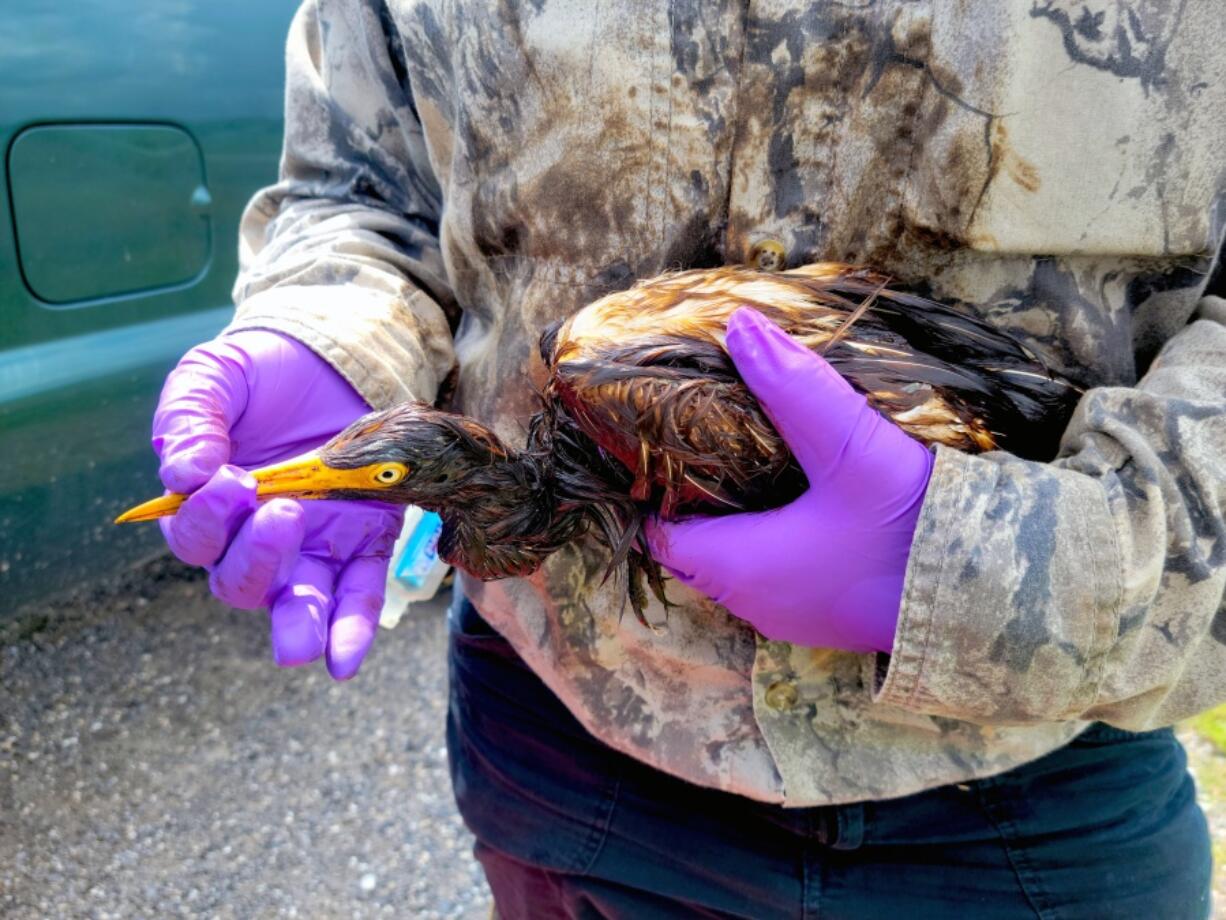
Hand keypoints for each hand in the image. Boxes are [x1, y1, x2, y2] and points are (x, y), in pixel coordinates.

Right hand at [152, 330, 403, 678]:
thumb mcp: (213, 378)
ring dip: (298, 625)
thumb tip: (182, 474)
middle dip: (256, 559)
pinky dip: (351, 629)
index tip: (230, 478)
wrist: (330, 356)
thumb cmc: (258, 374)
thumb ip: (190, 419)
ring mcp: (312, 545)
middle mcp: (255, 538)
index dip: (208, 517)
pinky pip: (357, 594)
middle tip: (281, 513)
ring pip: (296, 602)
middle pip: (240, 580)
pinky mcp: (363, 540)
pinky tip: (344, 661)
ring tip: (301, 644)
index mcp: (210, 507)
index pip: (197, 536)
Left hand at [645, 308, 933, 653]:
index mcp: (741, 567)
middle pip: (695, 546)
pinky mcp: (829, 615)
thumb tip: (739, 327)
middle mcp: (755, 603)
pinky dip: (769, 536)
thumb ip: (794, 387)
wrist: (1001, 596)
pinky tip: (794, 495)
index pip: (659, 533)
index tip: (657, 439)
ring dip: (732, 517)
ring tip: (740, 455)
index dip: (651, 487)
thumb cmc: (915, 530)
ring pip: (736, 562)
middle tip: (697, 436)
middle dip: (690, 496)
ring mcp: (793, 616)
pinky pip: (775, 574)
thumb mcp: (852, 447)